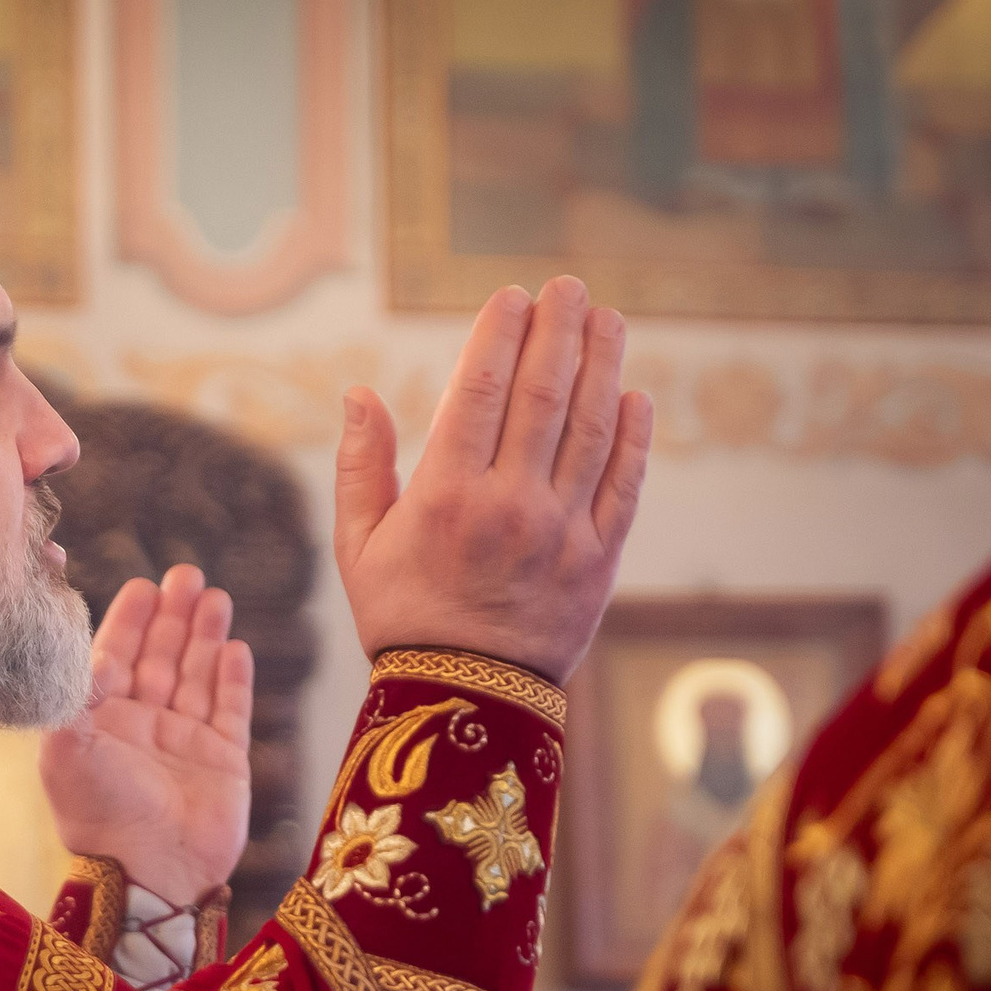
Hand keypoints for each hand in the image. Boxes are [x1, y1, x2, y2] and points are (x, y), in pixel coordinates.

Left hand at [39, 565, 253, 904]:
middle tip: (186, 573)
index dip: (129, 621)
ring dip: (205, 635)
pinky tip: (235, 646)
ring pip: (196, 677)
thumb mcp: (67, 750)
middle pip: (159, 659)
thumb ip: (68, 696)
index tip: (143, 584)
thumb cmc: (100, 815)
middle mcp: (141, 731)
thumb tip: (64, 649)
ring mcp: (185, 746)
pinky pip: (230, 711)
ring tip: (215, 595)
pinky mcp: (224, 764)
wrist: (151, 874)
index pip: (114, 659)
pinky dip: (233, 679)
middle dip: (172, 617)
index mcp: (100, 725)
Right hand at [335, 276, 652, 681]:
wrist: (463, 704)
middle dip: (558, 331)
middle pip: (543, 396)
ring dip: (602, 365)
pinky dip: (632, 436)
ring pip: (591, 429)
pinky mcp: (599, 562)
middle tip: (568, 287)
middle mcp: (509, 507)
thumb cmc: (402, 617)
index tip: (512, 295)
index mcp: (445, 497)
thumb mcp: (358, 547)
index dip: (499, 334)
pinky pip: (623, 486)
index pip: (478, 391)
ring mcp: (561, 533)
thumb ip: (361, 466)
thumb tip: (357, 391)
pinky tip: (634, 394)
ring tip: (607, 319)